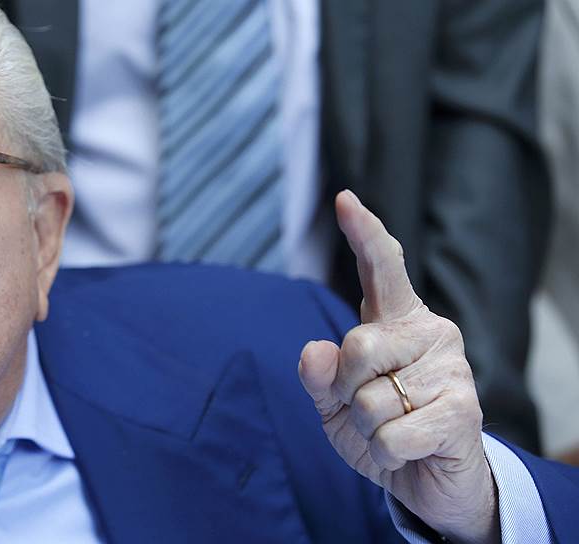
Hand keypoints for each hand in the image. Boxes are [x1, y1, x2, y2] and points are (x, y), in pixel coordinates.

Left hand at [298, 191, 498, 542]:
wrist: (427, 482)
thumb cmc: (379, 430)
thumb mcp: (333, 404)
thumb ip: (318, 376)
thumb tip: (315, 350)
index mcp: (395, 322)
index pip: (382, 269)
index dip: (364, 234)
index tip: (344, 199)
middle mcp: (430, 333)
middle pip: (357, 346)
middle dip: (346, 391)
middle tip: (368, 410)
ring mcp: (451, 369)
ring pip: (370, 400)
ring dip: (368, 430)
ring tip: (394, 430)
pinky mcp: (464, 411)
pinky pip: (390, 435)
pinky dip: (386, 454)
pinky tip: (411, 450)